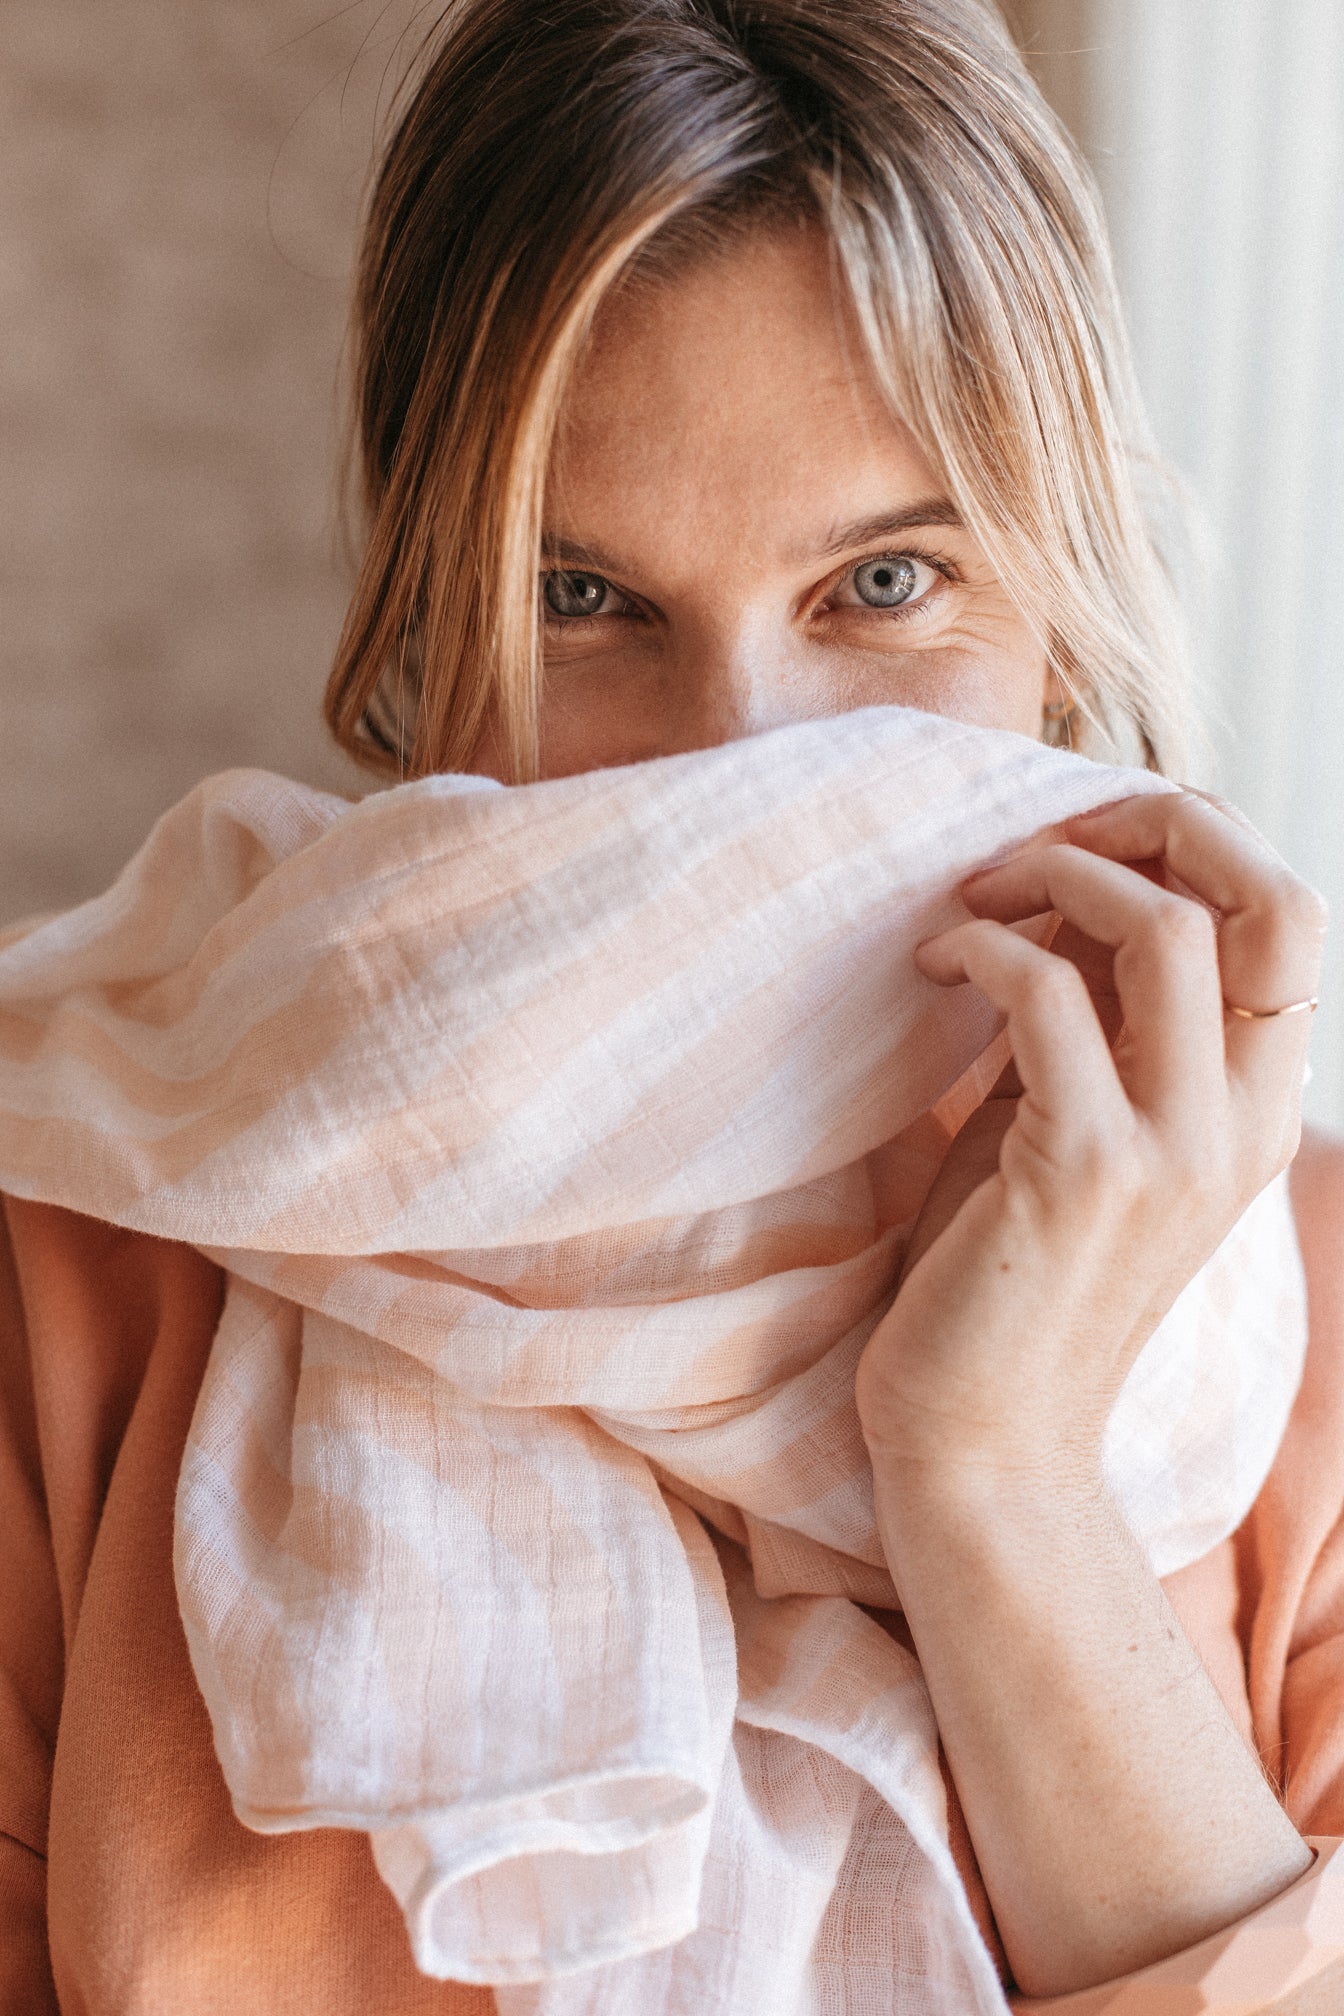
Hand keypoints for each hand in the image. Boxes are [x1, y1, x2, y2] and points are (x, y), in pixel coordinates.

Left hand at [854, 788, 1327, 1490]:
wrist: (984, 1442)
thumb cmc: (1009, 1273)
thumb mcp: (1075, 1124)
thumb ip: (1101, 1018)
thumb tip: (1068, 884)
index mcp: (1258, 1108)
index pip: (1291, 913)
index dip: (1195, 838)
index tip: (1080, 837)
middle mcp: (1243, 1122)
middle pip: (1265, 893)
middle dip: (1152, 820)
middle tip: (1037, 838)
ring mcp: (1176, 1149)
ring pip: (1164, 925)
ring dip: (1050, 876)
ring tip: (971, 900)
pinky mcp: (1086, 1171)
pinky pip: (1047, 994)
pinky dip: (982, 950)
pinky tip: (935, 965)